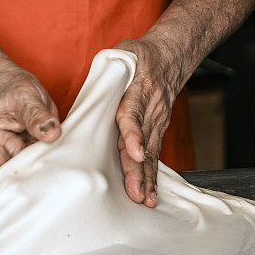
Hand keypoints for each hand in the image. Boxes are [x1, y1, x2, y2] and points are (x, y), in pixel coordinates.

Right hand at [0, 69, 60, 179]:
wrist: (18, 86)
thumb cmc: (14, 90)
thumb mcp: (25, 97)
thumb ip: (36, 115)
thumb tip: (51, 133)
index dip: (6, 180)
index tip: (29, 178)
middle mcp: (5, 150)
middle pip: (14, 175)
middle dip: (31, 179)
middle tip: (51, 173)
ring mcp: (22, 152)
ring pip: (32, 171)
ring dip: (46, 171)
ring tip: (60, 166)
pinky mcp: (37, 150)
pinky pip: (45, 161)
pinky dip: (54, 161)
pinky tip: (65, 159)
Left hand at [115, 38, 182, 207]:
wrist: (170, 55)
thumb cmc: (138, 56)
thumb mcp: (120, 56)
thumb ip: (104, 76)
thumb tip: (84, 98)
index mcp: (136, 90)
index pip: (132, 114)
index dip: (133, 134)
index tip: (134, 152)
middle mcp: (149, 109)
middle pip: (143, 142)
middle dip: (138, 169)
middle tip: (136, 192)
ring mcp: (157, 121)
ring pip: (151, 153)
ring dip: (147, 178)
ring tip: (144, 199)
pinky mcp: (159, 129)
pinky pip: (154, 154)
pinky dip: (152, 175)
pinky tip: (150, 193)